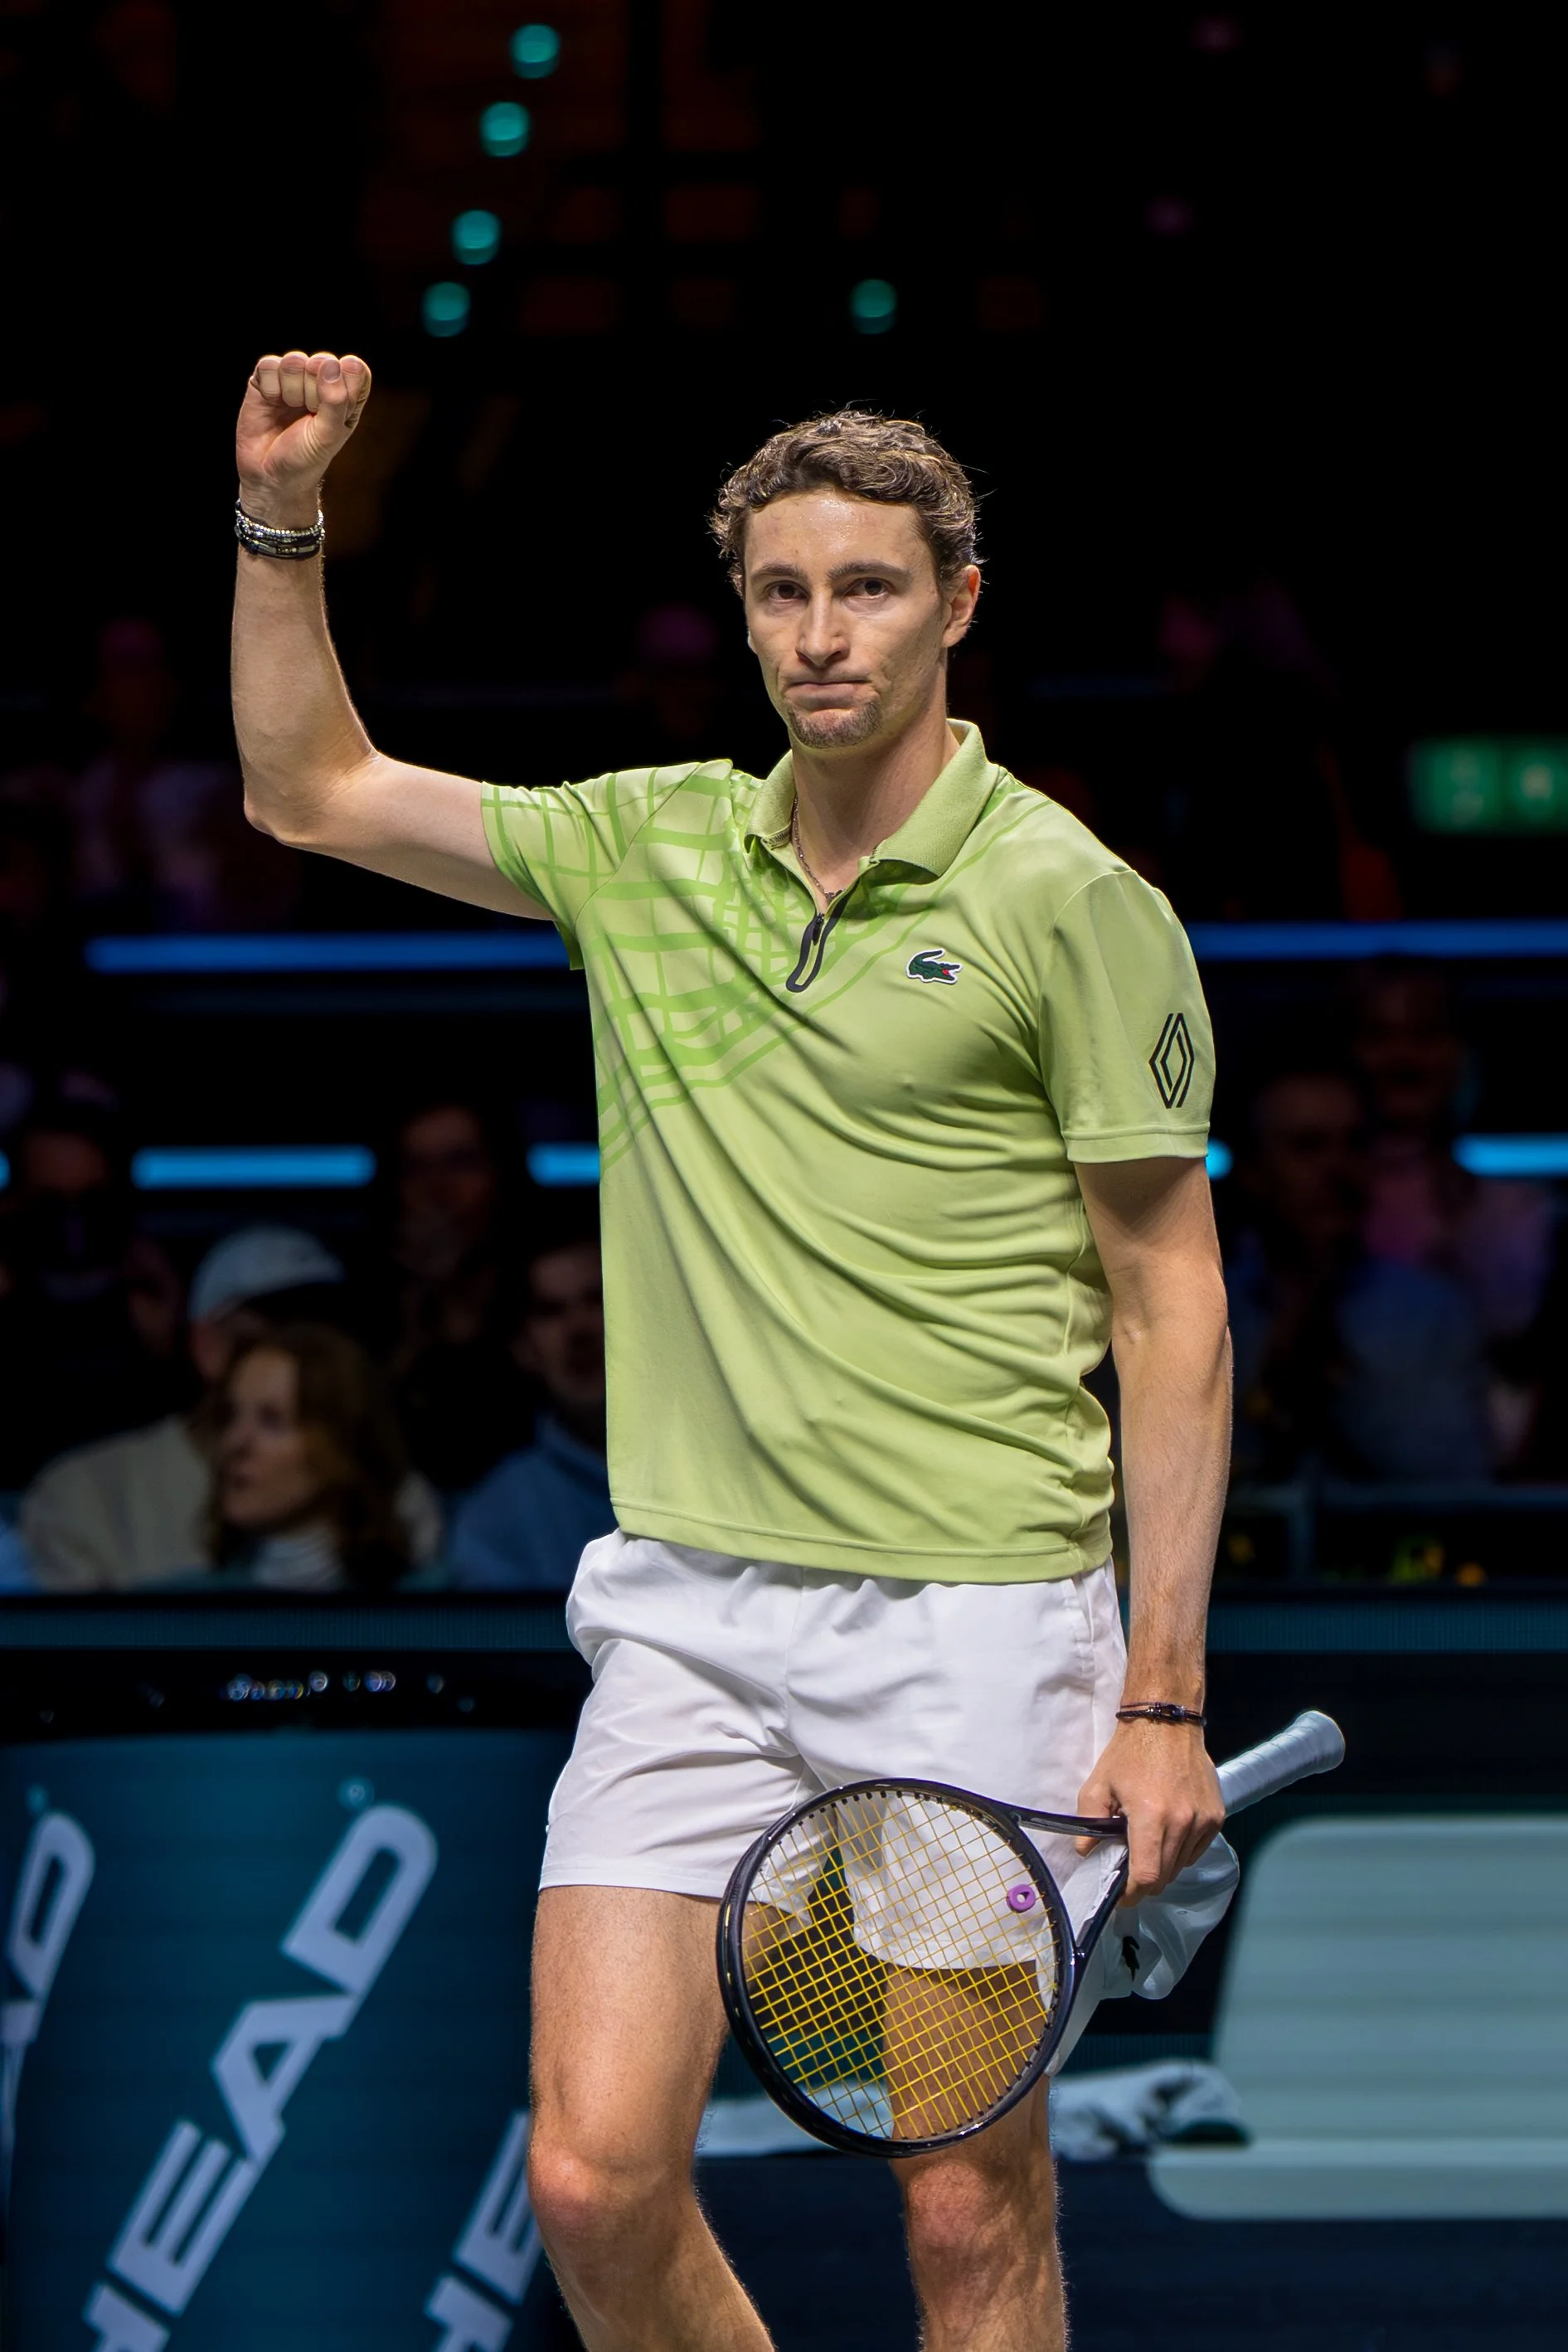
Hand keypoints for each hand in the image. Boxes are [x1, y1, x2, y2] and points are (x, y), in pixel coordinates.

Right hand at [236, 349, 371, 524]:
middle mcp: (320, 380)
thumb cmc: (306, 459)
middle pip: (321, 362)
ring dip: (291, 390)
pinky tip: (271, 402)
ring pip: (294, 361)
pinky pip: (270, 365)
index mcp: (346, 393)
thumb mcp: (328, 436)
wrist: (270, 476)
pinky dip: (270, 387)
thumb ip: (336, 400)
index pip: (352, 368)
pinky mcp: (267, 378)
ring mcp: (293, 377)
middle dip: (314, 392)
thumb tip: (330, 364)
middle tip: (307, 417)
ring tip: (289, 410)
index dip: (341, 387)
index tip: (331, 413)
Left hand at [1074, 1720, 1223, 1906]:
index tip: (1121, 1895)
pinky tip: (1167, 1835)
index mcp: (1151, 1816)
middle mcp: (1183, 1822)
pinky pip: (1196, 1851)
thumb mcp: (1098, 1784)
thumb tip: (1085, 1853)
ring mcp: (1204, 1820)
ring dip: (1163, 1865)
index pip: (1147, 1875)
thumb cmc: (1129, 1754)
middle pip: (1165, 1876)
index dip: (1132, 1893)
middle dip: (1145, 1881)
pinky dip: (1181, 1852)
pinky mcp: (1217, 1817)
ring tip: (1147, 1846)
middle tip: (1129, 1870)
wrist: (1167, 1723)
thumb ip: (1088, 1822)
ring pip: (1181, 1865)